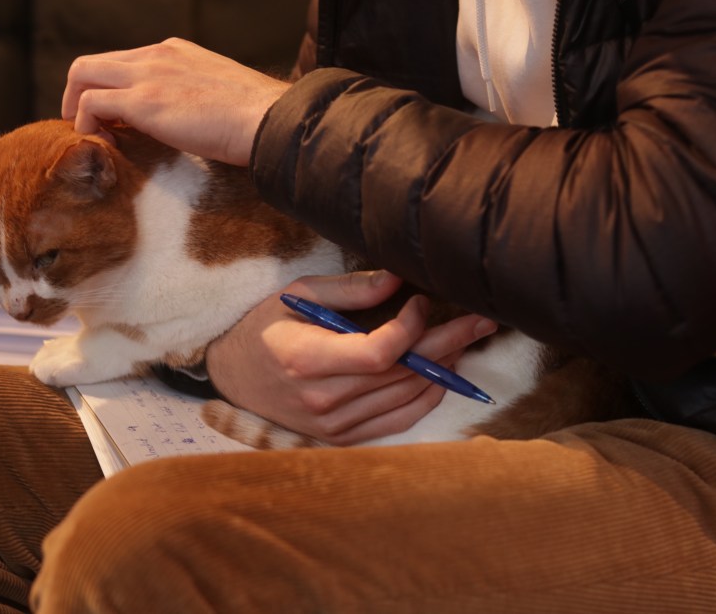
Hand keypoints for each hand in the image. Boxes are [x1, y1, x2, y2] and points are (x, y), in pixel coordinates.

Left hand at [61, 38, 288, 165]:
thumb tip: (190, 121)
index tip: (113, 117)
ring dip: (76, 108)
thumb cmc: (255, 117)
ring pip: (82, 74)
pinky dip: (86, 124)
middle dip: (79, 93)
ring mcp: (147, 76)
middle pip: (93, 63)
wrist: (269, 119)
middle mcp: (156, 55)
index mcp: (175, 51)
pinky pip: (91, 104)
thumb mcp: (219, 93)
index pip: (123, 61)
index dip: (109, 89)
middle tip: (87, 125)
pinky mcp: (143, 102)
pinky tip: (103, 143)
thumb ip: (194, 96)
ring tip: (90, 136)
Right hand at [205, 271, 498, 444]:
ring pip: (406, 397)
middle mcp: (323, 400)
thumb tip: (397, 279)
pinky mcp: (342, 437)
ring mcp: (334, 425)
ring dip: (444, 367)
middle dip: (448, 343)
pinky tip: (444, 373)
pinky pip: (398, 419)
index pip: (378, 353)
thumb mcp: (295, 295)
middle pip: (402, 375)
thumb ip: (347, 290)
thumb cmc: (263, 328)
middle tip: (482, 319)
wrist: (233, 378)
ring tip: (469, 339)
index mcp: (306, 360)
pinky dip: (426, 397)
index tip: (422, 301)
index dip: (411, 328)